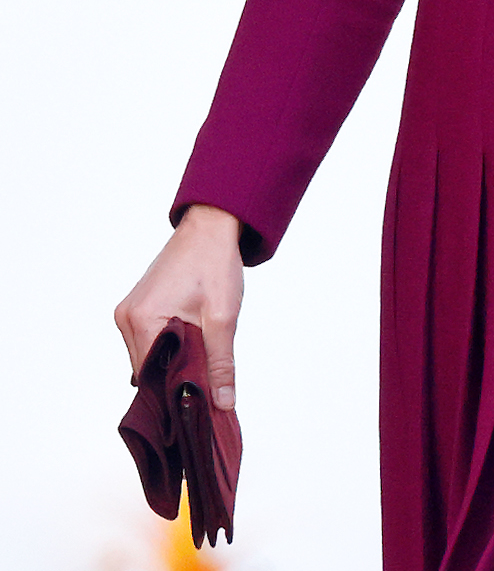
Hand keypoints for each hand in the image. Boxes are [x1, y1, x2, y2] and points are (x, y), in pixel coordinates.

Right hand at [114, 204, 244, 409]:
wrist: (210, 226)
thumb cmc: (215, 264)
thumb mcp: (222, 317)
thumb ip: (220, 363)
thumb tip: (222, 405)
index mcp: (142, 319)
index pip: (151, 378)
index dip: (174, 395)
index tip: (197, 409)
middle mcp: (127, 317)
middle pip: (147, 370)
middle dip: (174, 381)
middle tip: (204, 390)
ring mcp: (129, 311)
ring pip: (148, 357)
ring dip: (172, 363)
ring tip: (200, 364)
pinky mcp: (137, 307)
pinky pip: (149, 340)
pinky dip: (168, 348)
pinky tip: (189, 348)